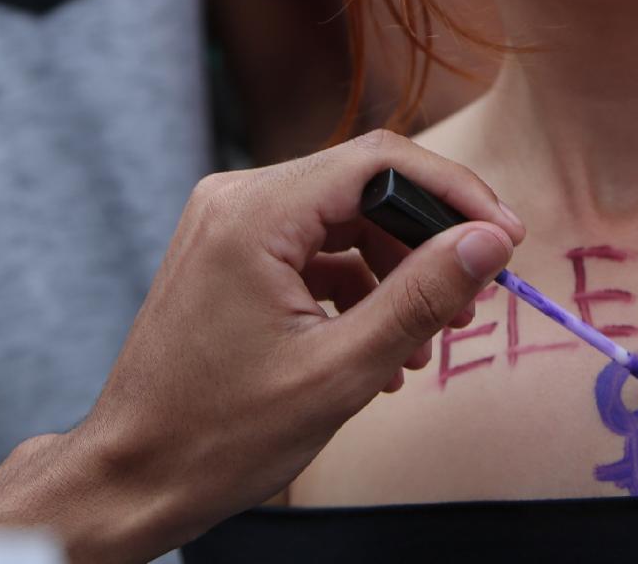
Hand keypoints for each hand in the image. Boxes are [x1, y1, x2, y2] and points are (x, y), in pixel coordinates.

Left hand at [0, 131, 521, 560]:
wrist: (131, 476)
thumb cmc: (217, 436)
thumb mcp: (339, 372)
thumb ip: (421, 298)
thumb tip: (490, 242)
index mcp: (254, 214)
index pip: (379, 161)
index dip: (454, 192)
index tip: (505, 235)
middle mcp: (234, 200)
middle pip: (363, 186)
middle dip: (427, 239)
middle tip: (474, 296)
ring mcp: (227, 226)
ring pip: (342, 218)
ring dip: (395, 270)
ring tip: (425, 341)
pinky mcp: (228, 254)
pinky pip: (312, 247)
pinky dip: (356, 286)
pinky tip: (381, 346)